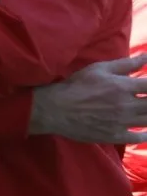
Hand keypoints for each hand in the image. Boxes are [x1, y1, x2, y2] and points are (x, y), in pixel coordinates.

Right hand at [30, 56, 146, 142]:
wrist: (58, 108)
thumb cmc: (77, 85)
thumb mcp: (99, 69)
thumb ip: (125, 64)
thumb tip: (146, 57)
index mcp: (123, 86)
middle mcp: (127, 105)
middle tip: (145, 99)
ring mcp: (122, 122)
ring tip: (144, 110)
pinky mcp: (115, 136)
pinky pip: (138, 138)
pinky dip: (145, 135)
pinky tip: (145, 131)